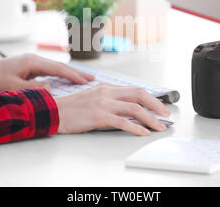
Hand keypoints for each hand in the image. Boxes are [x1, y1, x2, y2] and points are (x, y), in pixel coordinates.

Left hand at [0, 54, 94, 91]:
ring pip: (57, 67)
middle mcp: (36, 59)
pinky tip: (68, 78)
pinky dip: (62, 74)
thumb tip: (50, 89)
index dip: (72, 75)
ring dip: (71, 73)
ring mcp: (34, 61)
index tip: (85, 81)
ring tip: (85, 79)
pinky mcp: (32, 66)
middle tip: (92, 78)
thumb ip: (32, 88)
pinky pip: (51, 70)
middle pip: (61, 66)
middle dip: (77, 73)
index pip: (58, 69)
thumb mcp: (13, 86)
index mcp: (33, 62)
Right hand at [55, 84, 170, 135]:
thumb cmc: (72, 108)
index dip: (151, 98)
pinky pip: (122, 122)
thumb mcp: (93, 98)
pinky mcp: (99, 116)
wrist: (54, 112)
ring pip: (134, 108)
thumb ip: (109, 100)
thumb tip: (127, 108)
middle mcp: (107, 92)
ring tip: (159, 126)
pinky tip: (142, 132)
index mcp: (106, 87)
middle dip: (156, 105)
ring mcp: (103, 103)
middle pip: (139, 95)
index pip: (135, 89)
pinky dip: (135, 127)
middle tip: (165, 115)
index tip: (160, 106)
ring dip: (150, 118)